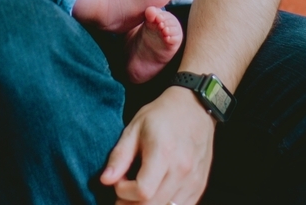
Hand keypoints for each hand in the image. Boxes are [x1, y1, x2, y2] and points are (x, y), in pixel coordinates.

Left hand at [100, 86, 214, 204]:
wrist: (194, 108)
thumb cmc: (161, 116)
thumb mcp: (134, 128)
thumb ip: (120, 156)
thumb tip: (105, 180)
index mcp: (163, 153)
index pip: (143, 191)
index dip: (124, 192)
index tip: (119, 182)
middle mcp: (182, 169)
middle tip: (122, 196)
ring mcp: (193, 180)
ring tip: (138, 195)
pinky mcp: (199, 185)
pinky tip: (155, 195)